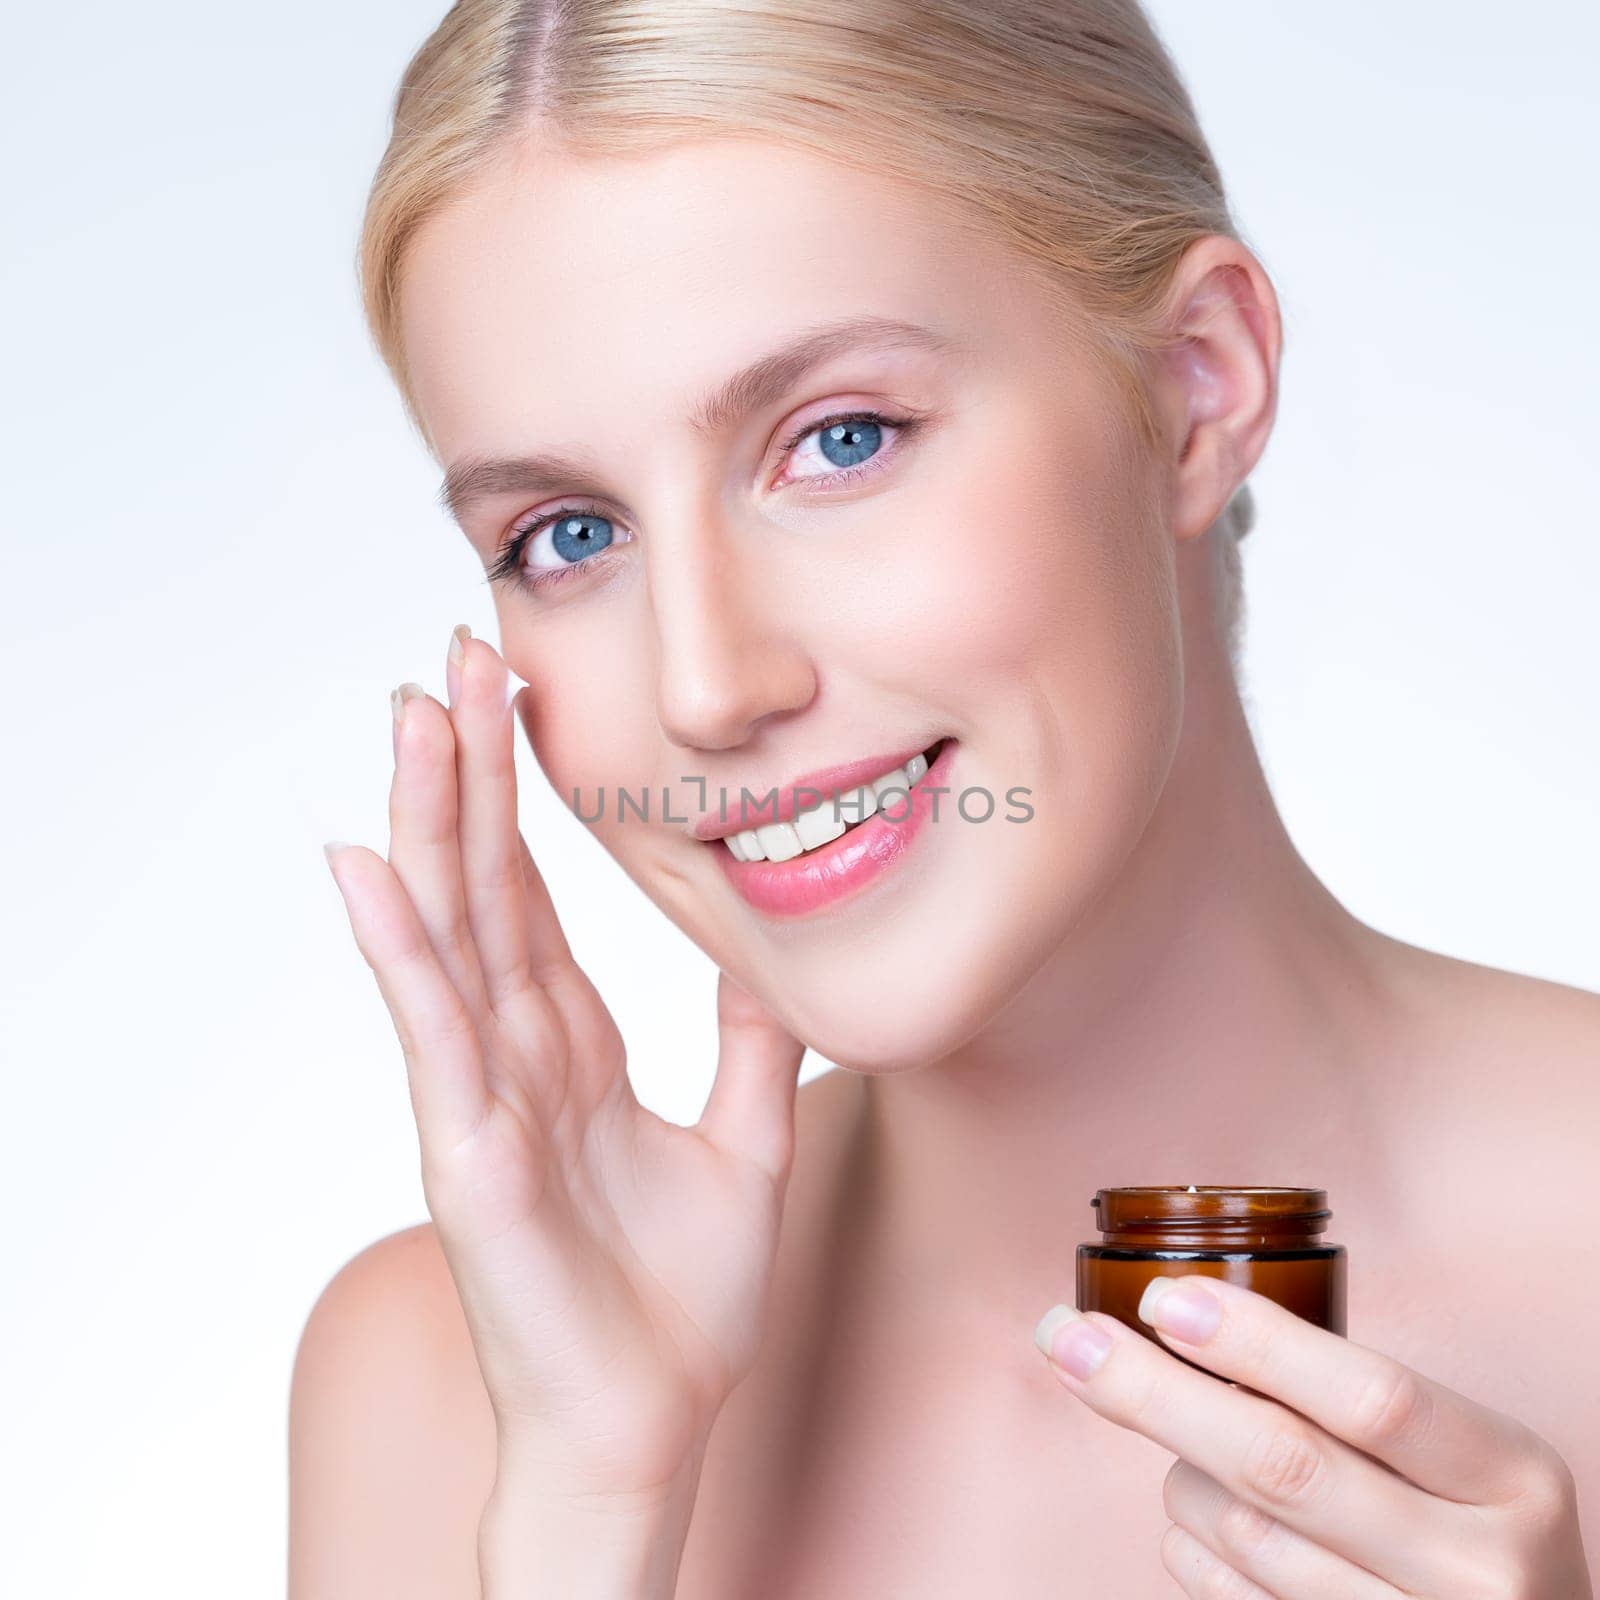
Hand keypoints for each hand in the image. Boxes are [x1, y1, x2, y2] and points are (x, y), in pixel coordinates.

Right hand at [322, 626, 807, 1511]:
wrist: (654, 1424)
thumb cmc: (681, 1302)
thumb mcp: (745, 1143)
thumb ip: (749, 1045)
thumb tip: (769, 956)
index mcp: (571, 1048)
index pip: (533, 899)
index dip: (520, 802)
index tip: (512, 702)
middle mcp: (514, 1056)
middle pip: (484, 888)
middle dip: (468, 773)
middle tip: (453, 658)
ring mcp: (482, 1100)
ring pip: (449, 934)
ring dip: (427, 822)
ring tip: (411, 714)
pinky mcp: (470, 1156)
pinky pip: (432, 1034)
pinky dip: (399, 948)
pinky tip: (367, 868)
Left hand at [1033, 1277, 1591, 1596]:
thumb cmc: (1470, 1530)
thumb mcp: (1463, 1458)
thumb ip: (1359, 1406)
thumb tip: (1184, 1320)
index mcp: (1513, 1479)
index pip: (1372, 1396)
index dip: (1258, 1345)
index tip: (1162, 1299)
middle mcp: (1478, 1572)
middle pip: (1281, 1467)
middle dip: (1153, 1392)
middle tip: (1064, 1337)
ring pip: (1240, 1534)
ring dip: (1183, 1477)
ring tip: (1193, 1452)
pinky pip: (1225, 1596)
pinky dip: (1193, 1545)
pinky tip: (1206, 1523)